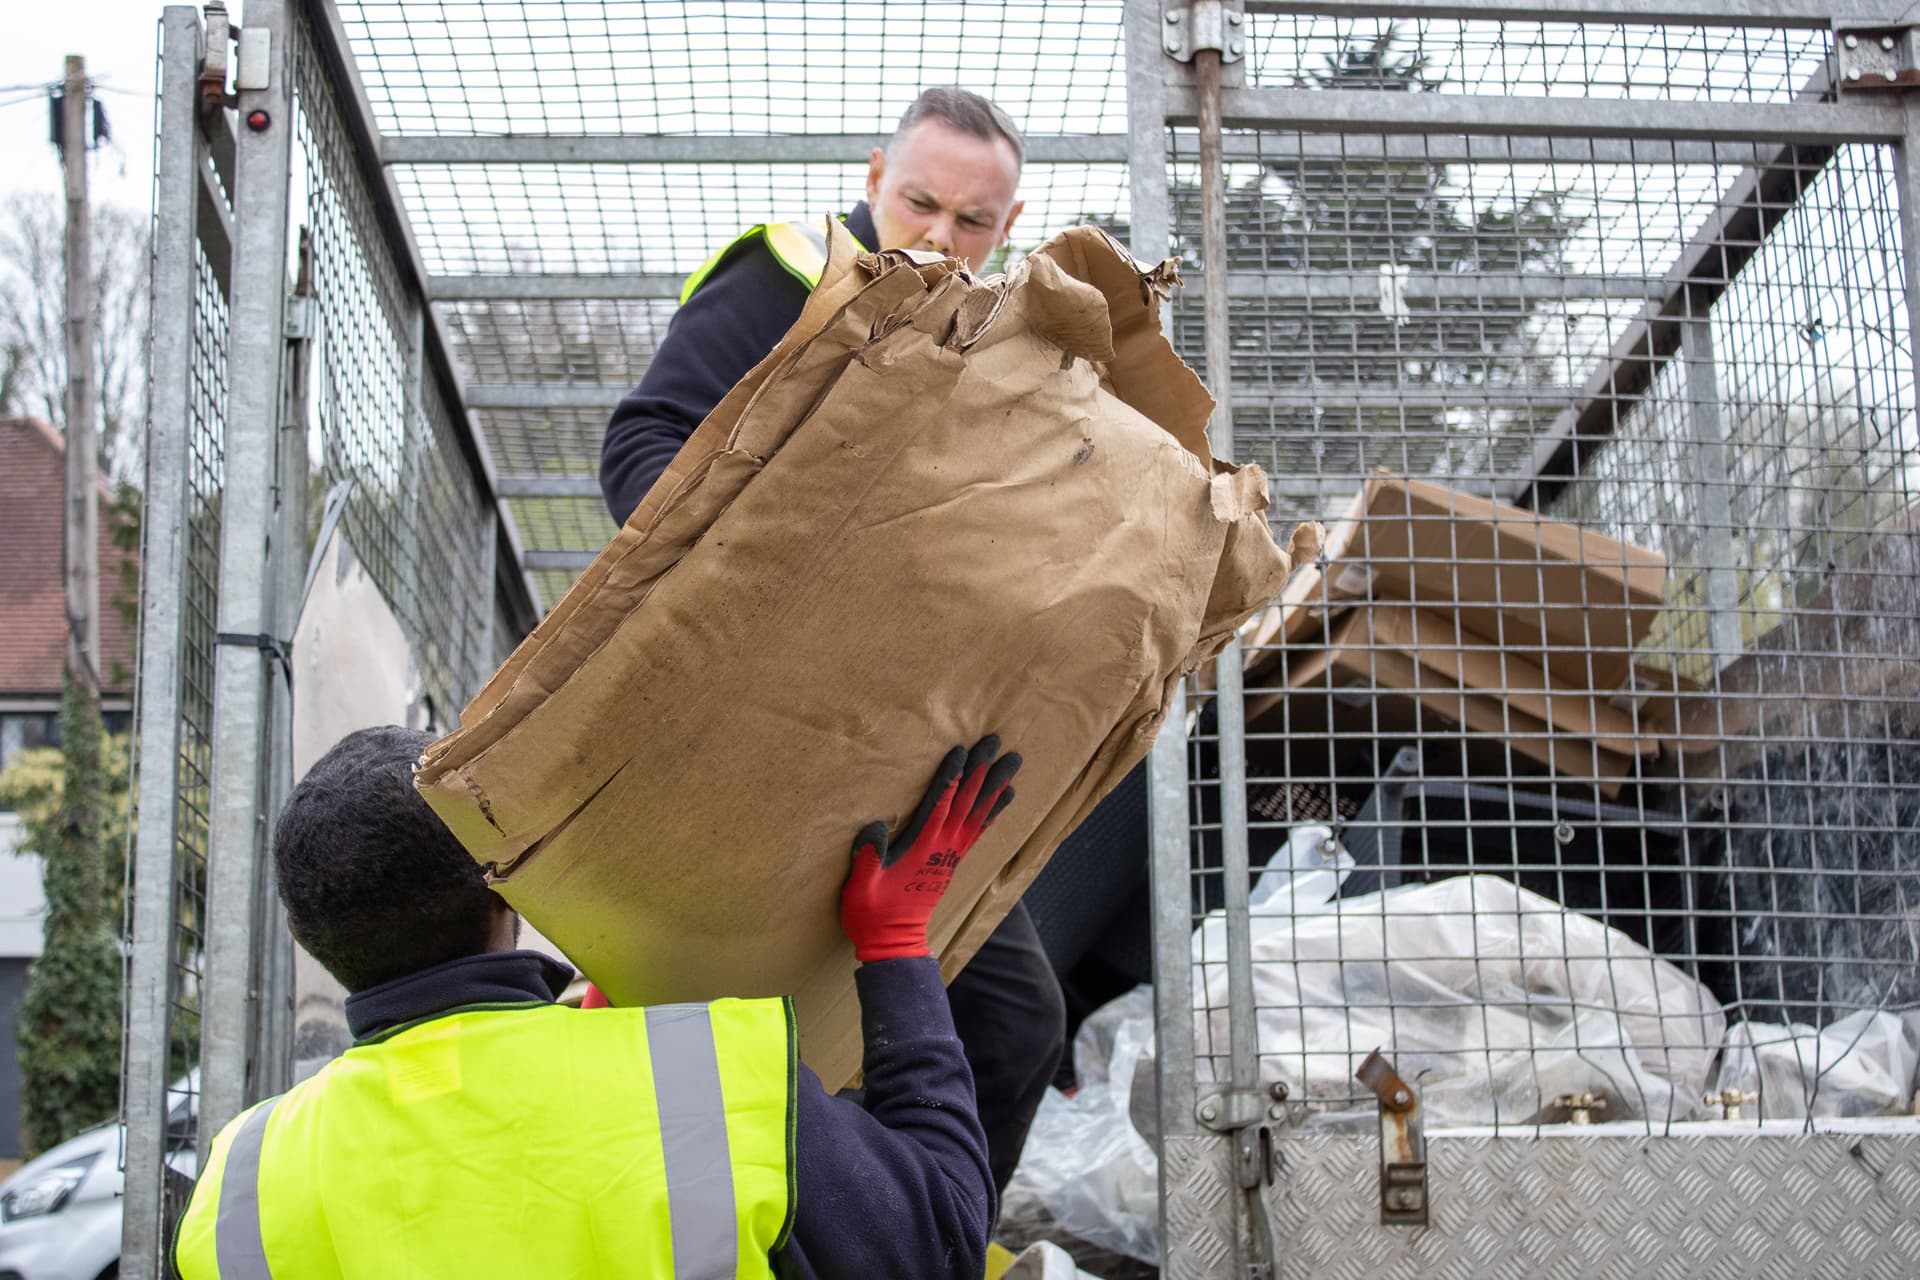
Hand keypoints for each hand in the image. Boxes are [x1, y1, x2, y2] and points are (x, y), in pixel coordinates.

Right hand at [839, 736, 1021, 962]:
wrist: (892, 943)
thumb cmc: (872, 913)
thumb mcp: (860, 887)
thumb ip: (868, 857)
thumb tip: (876, 826)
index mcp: (921, 848)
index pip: (939, 805)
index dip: (951, 777)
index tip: (962, 751)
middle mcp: (942, 847)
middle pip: (966, 802)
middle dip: (981, 770)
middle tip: (996, 742)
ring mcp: (950, 854)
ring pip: (979, 812)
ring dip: (996, 785)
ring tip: (1013, 761)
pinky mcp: (953, 861)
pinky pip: (980, 830)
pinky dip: (995, 810)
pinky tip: (1007, 795)